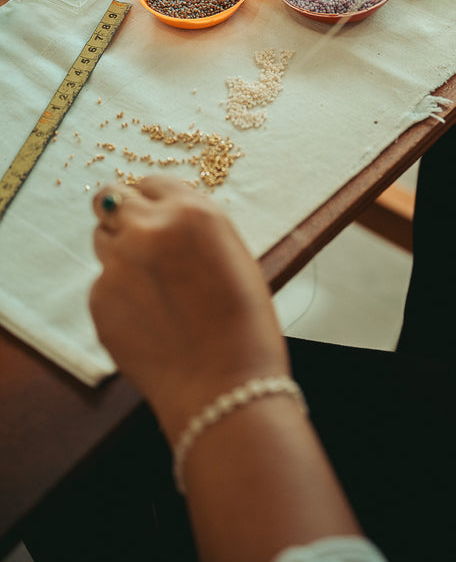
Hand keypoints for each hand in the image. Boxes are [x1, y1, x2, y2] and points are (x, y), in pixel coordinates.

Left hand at [90, 177, 289, 441]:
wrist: (223, 386)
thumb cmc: (243, 323)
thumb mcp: (232, 252)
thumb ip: (194, 225)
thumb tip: (164, 215)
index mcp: (191, 212)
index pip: (151, 182)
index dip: (153, 198)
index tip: (156, 213)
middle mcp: (148, 229)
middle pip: (110, 198)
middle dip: (123, 213)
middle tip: (140, 238)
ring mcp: (117, 266)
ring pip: (101, 239)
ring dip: (119, 250)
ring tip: (150, 285)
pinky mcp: (99, 302)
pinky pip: (101, 283)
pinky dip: (118, 294)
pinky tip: (149, 318)